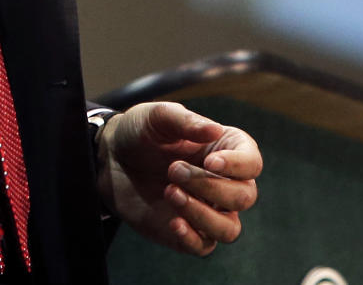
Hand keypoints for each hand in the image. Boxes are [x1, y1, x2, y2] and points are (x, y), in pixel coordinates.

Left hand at [95, 101, 261, 256]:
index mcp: (224, 149)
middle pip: (244, 196)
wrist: (110, 157)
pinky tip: (173, 220)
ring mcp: (207, 209)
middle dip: (211, 186)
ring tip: (170, 191)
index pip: (252, 163)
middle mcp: (223, 182)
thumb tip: (215, 129)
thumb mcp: (158, 116)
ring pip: (230, 228)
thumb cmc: (140, 131)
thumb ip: (186, 122)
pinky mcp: (188, 231)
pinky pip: (204, 246)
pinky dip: (193, 236)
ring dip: (203, 214)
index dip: (238, 166)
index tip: (210, 162)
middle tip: (173, 169)